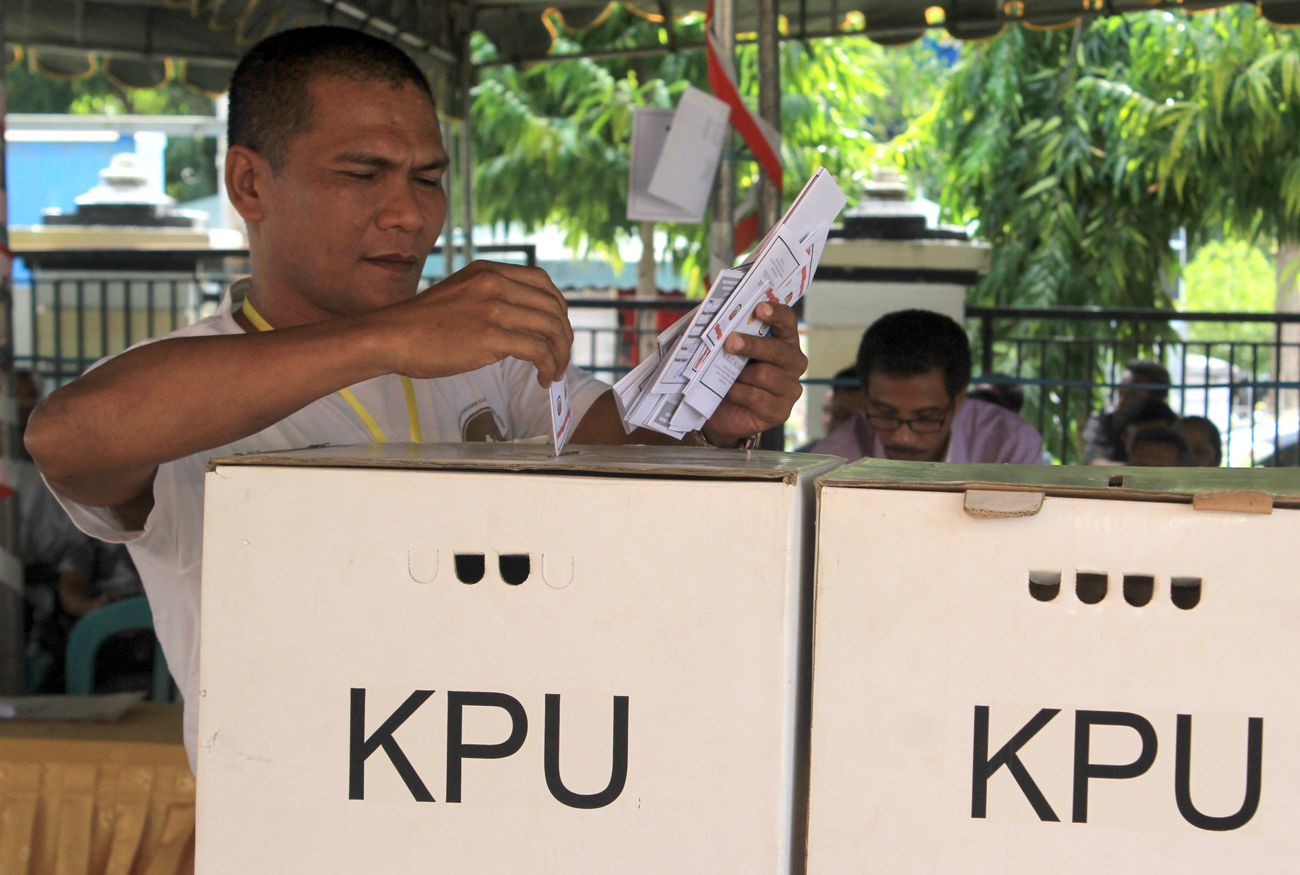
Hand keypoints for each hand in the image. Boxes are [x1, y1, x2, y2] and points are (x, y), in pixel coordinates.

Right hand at [365, 260, 572, 385]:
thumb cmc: (420, 324)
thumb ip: (488, 297)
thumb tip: (520, 321)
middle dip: (564, 335)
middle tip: (561, 356)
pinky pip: (538, 351)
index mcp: (488, 271)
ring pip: (551, 328)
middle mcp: (494, 283)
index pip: (542, 281)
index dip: (558, 306)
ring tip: (554, 372)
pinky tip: (543, 379)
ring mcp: (493, 308)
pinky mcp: (490, 336)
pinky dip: (549, 366)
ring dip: (560, 354)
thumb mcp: (459, 294)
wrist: (390, 336)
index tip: (557, 328)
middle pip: (552, 306)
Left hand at [703, 302, 807, 444]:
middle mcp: (793, 363)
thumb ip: (726, 331)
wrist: (722, 412)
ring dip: (740, 374)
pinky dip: (738, 393)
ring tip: (725, 376)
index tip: (759, 308)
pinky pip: (757, 397)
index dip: (776, 313)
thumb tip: (711, 314)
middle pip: (778, 349)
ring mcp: (790, 389)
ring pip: (765, 374)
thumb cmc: (728, 373)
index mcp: (784, 341)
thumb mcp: (726, 350)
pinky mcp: (780, 412)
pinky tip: (727, 392)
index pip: (788, 321)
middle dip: (752, 345)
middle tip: (730, 342)